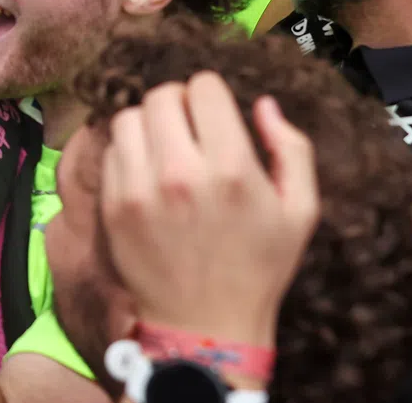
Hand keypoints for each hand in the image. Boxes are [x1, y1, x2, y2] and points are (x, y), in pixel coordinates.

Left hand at [99, 73, 318, 369]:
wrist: (206, 325)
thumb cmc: (259, 267)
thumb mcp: (300, 212)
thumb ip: (292, 149)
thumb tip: (263, 104)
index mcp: (232, 168)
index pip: (204, 87)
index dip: (212, 94)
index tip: (216, 114)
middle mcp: (181, 172)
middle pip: (162, 95)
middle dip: (179, 103)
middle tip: (190, 128)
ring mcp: (140, 188)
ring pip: (129, 116)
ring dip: (149, 124)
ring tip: (167, 147)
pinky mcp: (113, 204)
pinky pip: (111, 150)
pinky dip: (129, 151)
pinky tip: (148, 172)